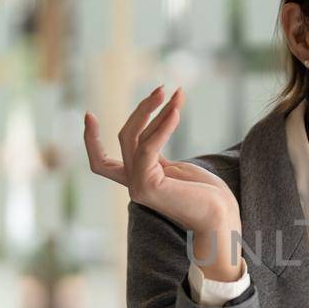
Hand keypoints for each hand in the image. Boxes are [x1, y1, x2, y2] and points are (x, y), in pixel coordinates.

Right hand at [83, 87, 243, 277]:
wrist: (220, 219)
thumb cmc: (207, 195)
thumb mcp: (178, 167)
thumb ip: (160, 151)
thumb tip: (163, 117)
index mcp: (137, 180)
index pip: (101, 164)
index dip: (91, 140)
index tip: (88, 114)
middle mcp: (132, 184)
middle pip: (125, 137)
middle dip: (143, 109)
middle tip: (164, 88)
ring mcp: (137, 187)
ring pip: (135, 138)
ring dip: (155, 111)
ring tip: (176, 94)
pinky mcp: (147, 187)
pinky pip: (149, 147)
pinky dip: (162, 127)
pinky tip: (176, 112)